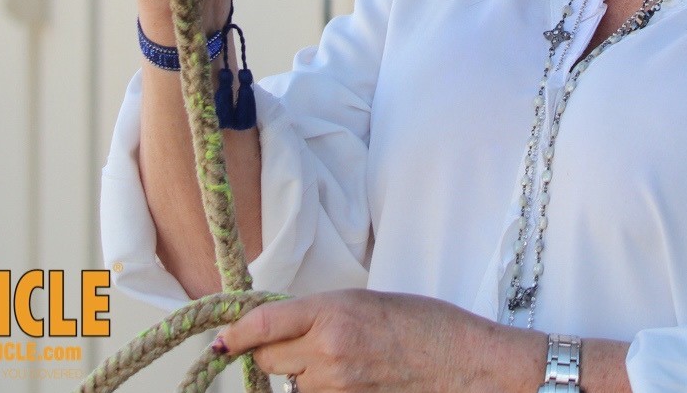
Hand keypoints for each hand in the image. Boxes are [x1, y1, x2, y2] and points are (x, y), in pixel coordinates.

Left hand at [211, 290, 543, 392]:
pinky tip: (348, 383)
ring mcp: (337, 389)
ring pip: (291, 386)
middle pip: (268, 359)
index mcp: (331, 312)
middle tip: (296, 345)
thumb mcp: (365, 301)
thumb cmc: (424, 323)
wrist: (466, 364)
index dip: (235, 334)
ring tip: (340, 365)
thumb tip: (282, 327)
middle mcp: (327, 352)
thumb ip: (321, 314)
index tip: (220, 340)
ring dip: (300, 377)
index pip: (262, 324)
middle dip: (273, 353)